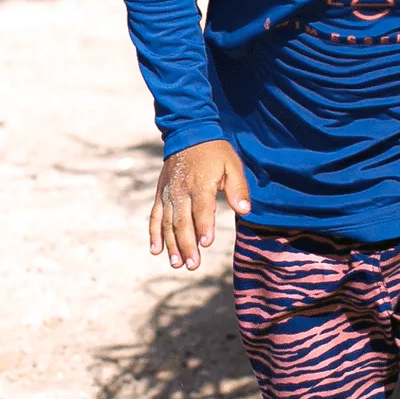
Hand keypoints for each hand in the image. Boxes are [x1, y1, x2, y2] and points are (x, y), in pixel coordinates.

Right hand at [150, 140, 251, 269]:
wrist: (188, 134)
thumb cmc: (215, 152)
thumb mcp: (232, 165)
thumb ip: (238, 188)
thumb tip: (245, 210)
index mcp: (200, 184)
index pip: (202, 208)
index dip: (204, 225)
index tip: (206, 243)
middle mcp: (181, 191)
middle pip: (183, 221)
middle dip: (187, 244)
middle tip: (192, 265)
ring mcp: (168, 194)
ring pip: (168, 223)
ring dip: (172, 244)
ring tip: (177, 263)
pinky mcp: (161, 195)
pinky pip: (155, 216)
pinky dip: (154, 234)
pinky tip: (156, 251)